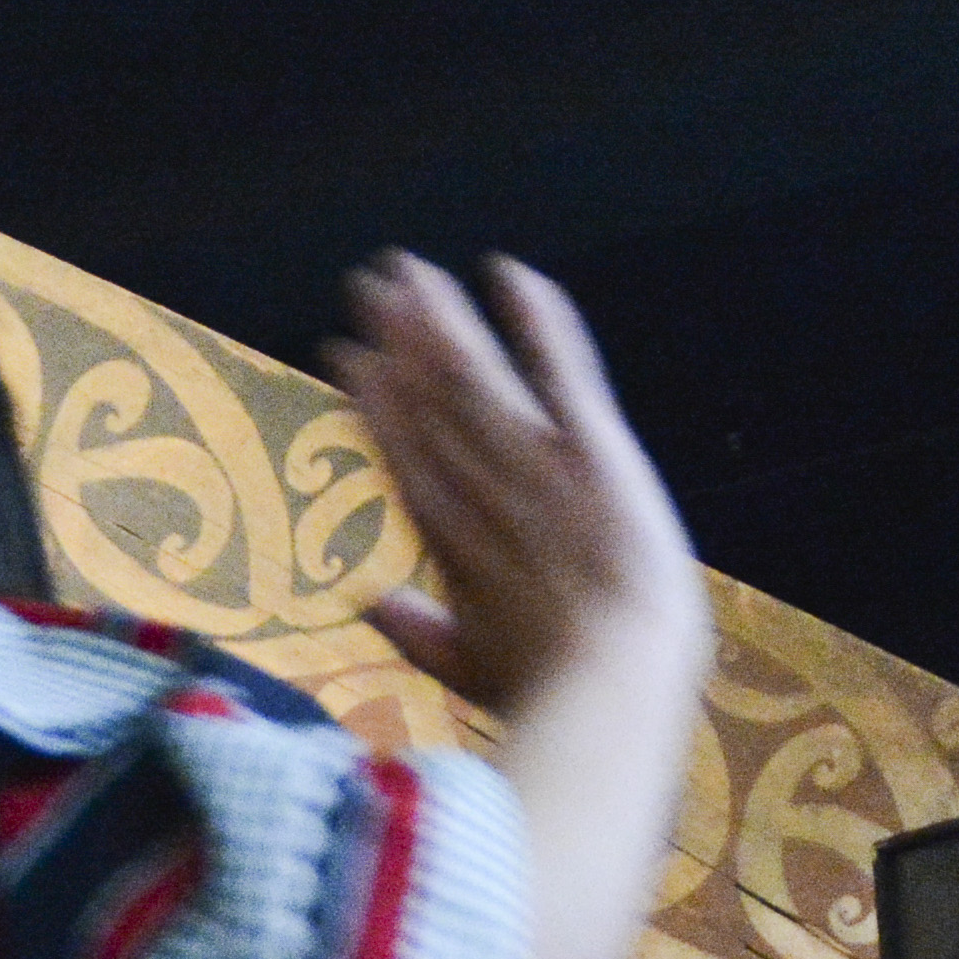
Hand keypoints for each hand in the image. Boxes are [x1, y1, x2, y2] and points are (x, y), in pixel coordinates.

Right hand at [327, 254, 704, 730]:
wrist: (612, 676)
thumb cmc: (545, 687)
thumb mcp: (466, 668)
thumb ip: (414, 632)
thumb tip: (366, 603)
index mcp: (450, 539)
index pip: (405, 454)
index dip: (374, 404)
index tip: (346, 361)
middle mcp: (482, 486)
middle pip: (431, 401)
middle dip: (398, 343)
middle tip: (365, 291)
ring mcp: (535, 460)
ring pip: (478, 375)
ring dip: (443, 320)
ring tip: (410, 271)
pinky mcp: (589, 442)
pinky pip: (559, 368)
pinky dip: (536, 320)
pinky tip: (510, 274)